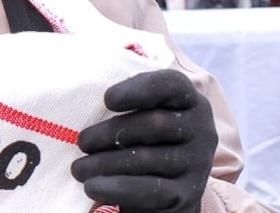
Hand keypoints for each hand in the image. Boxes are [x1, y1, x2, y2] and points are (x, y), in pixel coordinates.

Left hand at [71, 69, 216, 212]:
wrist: (168, 190)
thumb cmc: (146, 139)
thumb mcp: (145, 114)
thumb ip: (128, 103)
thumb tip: (84, 103)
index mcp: (189, 100)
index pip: (171, 84)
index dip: (139, 89)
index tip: (107, 99)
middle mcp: (201, 130)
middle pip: (154, 124)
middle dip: (110, 132)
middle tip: (81, 142)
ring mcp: (197, 164)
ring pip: (145, 158)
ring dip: (104, 163)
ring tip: (78, 168)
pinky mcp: (186, 194)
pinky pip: (147, 189)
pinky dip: (116, 187)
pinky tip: (92, 186)